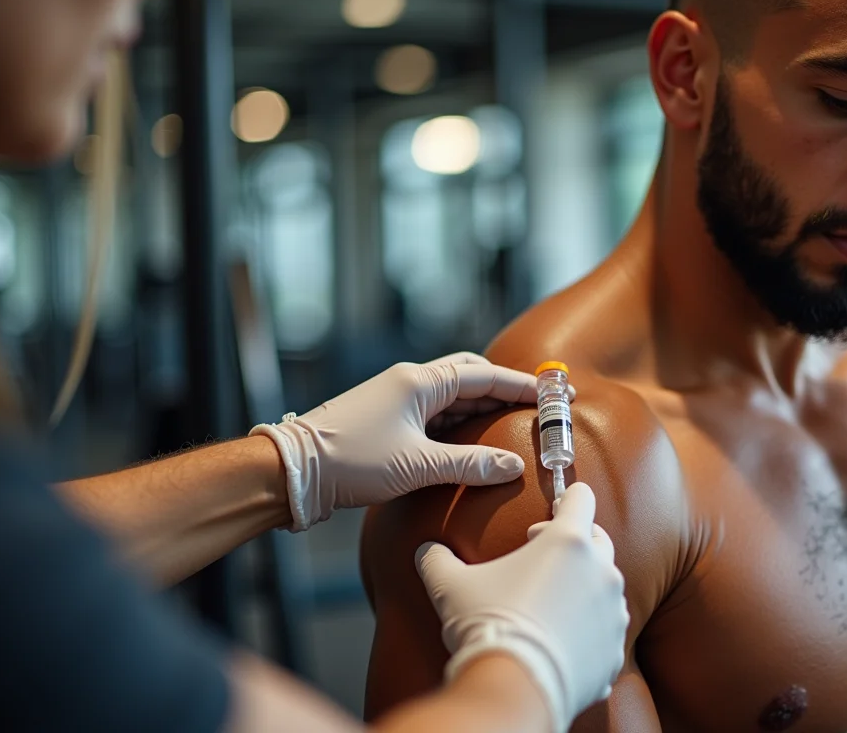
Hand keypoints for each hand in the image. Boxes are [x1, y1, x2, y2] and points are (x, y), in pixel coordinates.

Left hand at [252, 352, 553, 530]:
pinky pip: (433, 414)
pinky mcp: (385, 420)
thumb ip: (470, 464)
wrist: (292, 472)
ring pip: (450, 396)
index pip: (485, 375)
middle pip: (469, 377)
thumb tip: (513, 466)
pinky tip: (471, 441)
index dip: (523, 385)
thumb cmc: (352, 462)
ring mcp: (395, 400)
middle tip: (536, 406)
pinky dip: (459, 423)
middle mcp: (408, 382)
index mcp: (419, 382)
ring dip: (482, 407)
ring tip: (512, 423)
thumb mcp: (418, 466)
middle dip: (504, 390)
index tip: (555, 392)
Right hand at [416, 483, 629, 732]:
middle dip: (575, 542)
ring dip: (584, 586)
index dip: (567, 499)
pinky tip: (563, 639)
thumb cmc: (488, 625)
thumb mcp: (450, 586)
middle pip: (599, 539)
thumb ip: (438, 560)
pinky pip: (606, 631)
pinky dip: (589, 630)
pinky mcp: (614, 649)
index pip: (582, 498)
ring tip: (553, 601)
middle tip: (542, 555)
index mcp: (567, 542)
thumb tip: (426, 552)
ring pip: (606, 586)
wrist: (514, 687)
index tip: (556, 508)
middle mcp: (600, 572)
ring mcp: (612, 612)